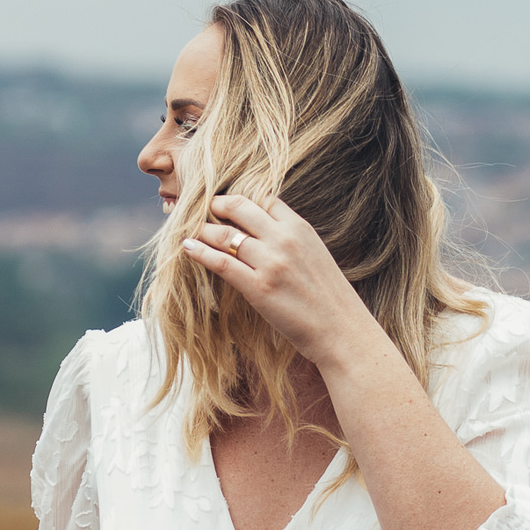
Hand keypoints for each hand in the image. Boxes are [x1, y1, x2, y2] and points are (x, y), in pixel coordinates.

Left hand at [183, 192, 373, 367]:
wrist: (342, 330)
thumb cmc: (330, 299)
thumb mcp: (316, 255)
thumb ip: (292, 240)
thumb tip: (266, 234)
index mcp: (300, 228)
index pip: (264, 199)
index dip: (243, 200)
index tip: (230, 204)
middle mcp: (284, 239)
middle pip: (240, 208)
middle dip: (218, 205)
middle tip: (207, 209)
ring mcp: (270, 263)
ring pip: (225, 234)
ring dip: (204, 230)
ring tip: (193, 230)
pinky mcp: (258, 288)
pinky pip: (221, 262)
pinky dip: (200, 252)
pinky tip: (187, 247)